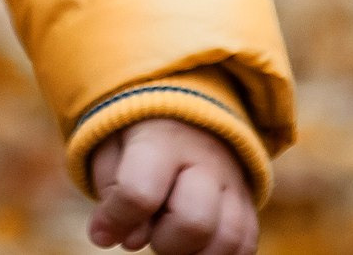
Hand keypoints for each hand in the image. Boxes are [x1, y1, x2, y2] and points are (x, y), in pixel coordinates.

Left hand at [87, 116, 257, 253]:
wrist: (183, 113)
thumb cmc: (137, 138)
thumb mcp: (109, 150)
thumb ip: (112, 194)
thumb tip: (124, 240)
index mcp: (161, 139)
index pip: (139, 193)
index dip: (117, 220)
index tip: (103, 229)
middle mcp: (206, 159)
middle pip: (193, 222)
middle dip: (164, 242)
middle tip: (150, 231)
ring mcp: (234, 181)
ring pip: (227, 239)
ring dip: (193, 254)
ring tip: (172, 239)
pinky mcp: (249, 201)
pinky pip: (245, 244)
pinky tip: (194, 247)